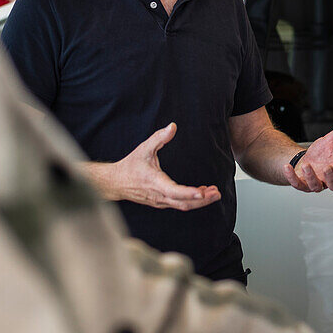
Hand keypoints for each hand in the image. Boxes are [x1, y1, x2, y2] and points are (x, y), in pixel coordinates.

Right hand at [93, 123, 220, 210]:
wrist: (115, 182)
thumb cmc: (130, 166)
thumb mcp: (144, 149)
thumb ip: (159, 137)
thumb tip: (172, 127)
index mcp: (156, 183)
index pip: (176, 192)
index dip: (190, 193)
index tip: (203, 192)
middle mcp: (159, 196)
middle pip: (184, 203)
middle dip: (202, 199)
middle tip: (216, 193)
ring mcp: (160, 202)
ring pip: (183, 205)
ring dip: (199, 201)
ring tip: (213, 193)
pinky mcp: (161, 202)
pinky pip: (178, 204)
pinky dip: (191, 201)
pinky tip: (200, 194)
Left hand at [282, 114, 332, 192]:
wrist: (306, 160)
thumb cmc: (321, 154)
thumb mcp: (331, 140)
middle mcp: (328, 179)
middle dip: (331, 177)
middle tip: (326, 167)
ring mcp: (316, 183)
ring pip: (316, 186)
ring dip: (311, 176)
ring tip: (306, 165)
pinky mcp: (302, 184)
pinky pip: (298, 184)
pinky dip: (292, 177)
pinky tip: (287, 168)